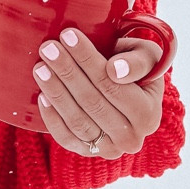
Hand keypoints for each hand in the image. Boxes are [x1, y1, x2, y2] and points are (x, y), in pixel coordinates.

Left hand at [33, 26, 164, 159]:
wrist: (126, 90)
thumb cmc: (135, 65)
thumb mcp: (147, 55)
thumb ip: (137, 61)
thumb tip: (116, 70)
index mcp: (149, 114)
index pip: (114, 86)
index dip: (89, 60)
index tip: (68, 36)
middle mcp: (131, 137)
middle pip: (93, 103)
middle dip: (68, 72)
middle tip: (48, 48)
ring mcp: (108, 149)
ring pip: (78, 121)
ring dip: (56, 92)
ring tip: (40, 67)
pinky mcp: (87, 152)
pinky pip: (66, 138)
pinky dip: (52, 117)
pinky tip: (42, 95)